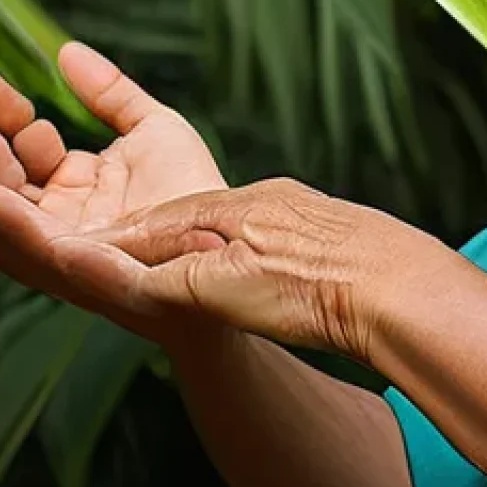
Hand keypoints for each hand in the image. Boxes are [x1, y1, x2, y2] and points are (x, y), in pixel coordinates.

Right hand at [0, 41, 228, 346]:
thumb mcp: (151, 127)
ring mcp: (56, 238)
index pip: (17, 135)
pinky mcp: (67, 264)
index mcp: (71, 180)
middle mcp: (54, 212)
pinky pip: (20, 239)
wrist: (228, 237)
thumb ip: (108, 93)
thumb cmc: (194, 189)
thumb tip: (65, 50)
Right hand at [101, 182, 438, 363]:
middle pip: (194, 214)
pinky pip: (266, 234)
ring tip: (180, 255)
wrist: (402, 287)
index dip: (121, 239)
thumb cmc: (315, 288)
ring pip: (232, 222)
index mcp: (232, 208)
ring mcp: (299, 212)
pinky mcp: (326, 231)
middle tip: (120, 247)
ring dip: (199, 237)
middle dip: (156, 230)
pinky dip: (240, 246)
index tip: (83, 246)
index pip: (159, 221)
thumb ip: (167, 276)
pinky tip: (251, 260)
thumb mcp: (226, 287)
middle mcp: (265, 199)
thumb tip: (107, 264)